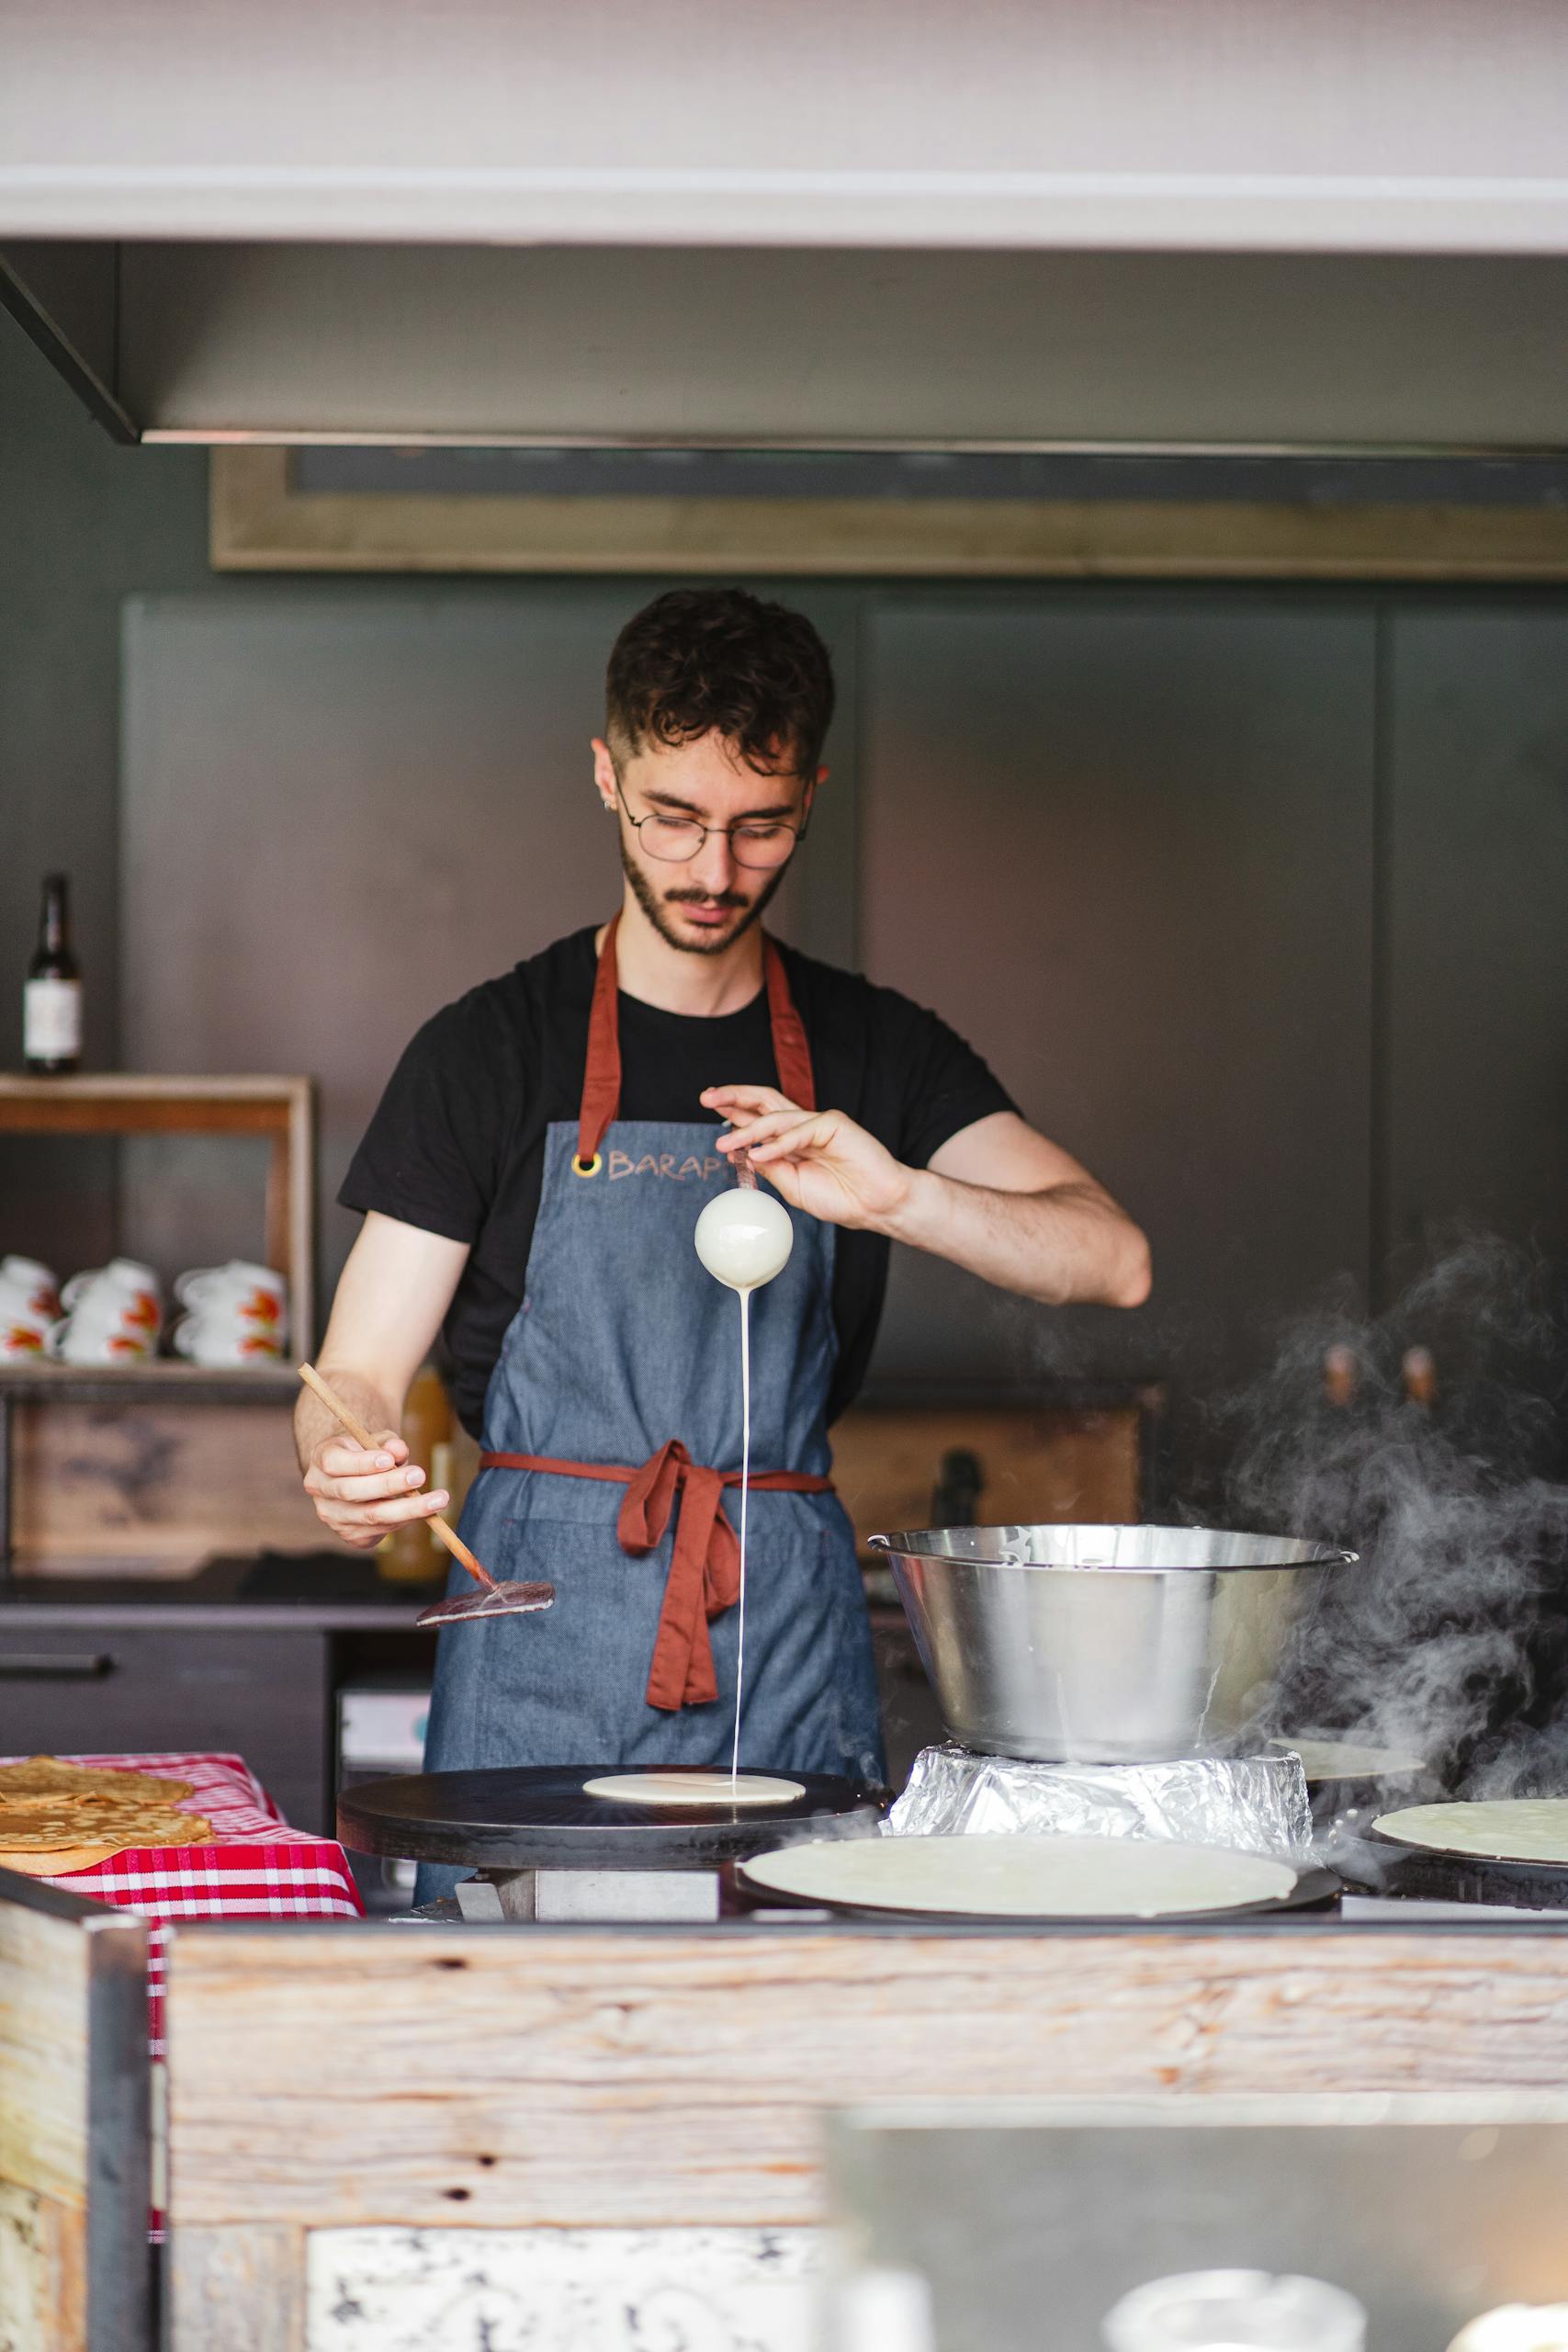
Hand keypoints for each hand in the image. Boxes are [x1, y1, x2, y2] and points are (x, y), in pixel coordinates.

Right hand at [302, 1428, 449, 1550]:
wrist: (355, 1476)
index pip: (334, 1463)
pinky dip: (404, 1520)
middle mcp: (321, 1491)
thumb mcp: (376, 1439)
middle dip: (388, 1485)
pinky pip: (380, 1530)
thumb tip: (399, 1450)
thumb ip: (388, 1442)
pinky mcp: (350, 1535)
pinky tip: (424, 1511)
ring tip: (439, 1499)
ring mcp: (333, 1517)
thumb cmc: (366, 1452)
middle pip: (351, 1491)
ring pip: (370, 1516)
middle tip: (419, 1476)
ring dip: (407, 1509)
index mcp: (321, 1460)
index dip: (361, 1463)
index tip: (389, 1460)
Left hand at [701, 1085, 912, 1230]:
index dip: (733, 1110)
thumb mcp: (794, 1187)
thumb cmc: (841, 1198)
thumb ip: (772, 1168)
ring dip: (747, 1130)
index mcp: (792, 1140)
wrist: (876, 1206)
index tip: (709, 1104)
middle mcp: (802, 1126)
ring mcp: (818, 1122)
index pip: (758, 1117)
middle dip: (734, 1097)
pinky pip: (799, 1131)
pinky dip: (777, 1144)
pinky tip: (758, 1154)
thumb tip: (745, 1154)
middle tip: (706, 1098)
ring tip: (725, 1143)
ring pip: (775, 1118)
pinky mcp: (834, 1124)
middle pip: (763, 1102)